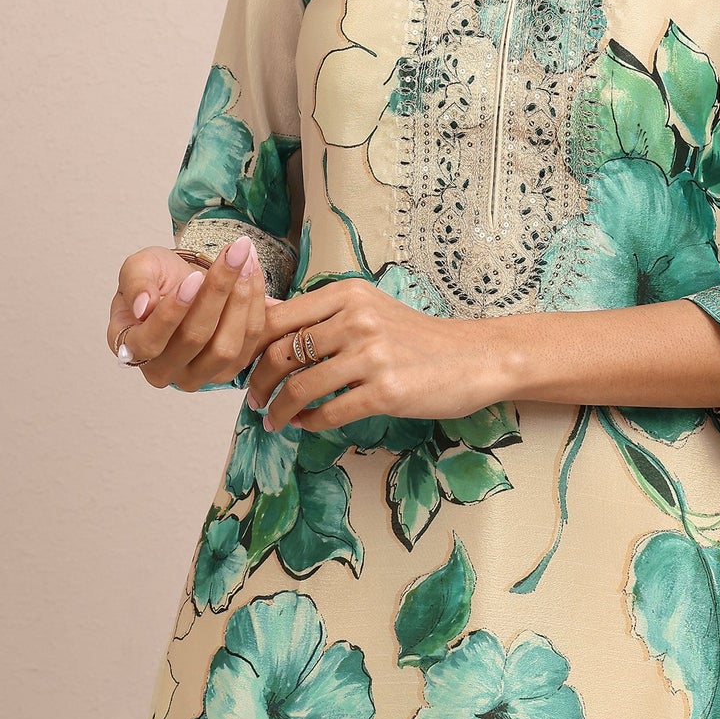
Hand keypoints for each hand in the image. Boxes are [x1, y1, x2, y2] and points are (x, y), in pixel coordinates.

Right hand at [108, 234, 271, 389]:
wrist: (182, 285)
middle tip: (234, 254)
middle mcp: (163, 371)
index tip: (194, 277)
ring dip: (242, 299)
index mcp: (132, 348)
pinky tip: (253, 273)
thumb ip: (136, 284)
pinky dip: (256, 306)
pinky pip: (250, 343)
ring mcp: (198, 376)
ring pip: (226, 347)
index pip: (151, 341)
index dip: (174, 311)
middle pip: (195, 339)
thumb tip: (144, 306)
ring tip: (246, 260)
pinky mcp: (229, 370)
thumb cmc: (155, 279)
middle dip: (217, 292)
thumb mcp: (138, 268)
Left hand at [244, 277, 506, 430]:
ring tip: (273, 420)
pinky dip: (310, 422)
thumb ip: (322, 314)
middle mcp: (357, 318)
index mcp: (347, 293)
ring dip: (279, 409)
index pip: (279, 318)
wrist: (474, 358)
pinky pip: (330, 411)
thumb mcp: (369, 308)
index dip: (252, 345)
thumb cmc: (416, 337)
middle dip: (260, 381)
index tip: (245, 365)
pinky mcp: (386, 391)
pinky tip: (306, 425)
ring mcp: (372, 355)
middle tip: (255, 399)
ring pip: (302, 386)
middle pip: (283, 352)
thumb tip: (263, 320)